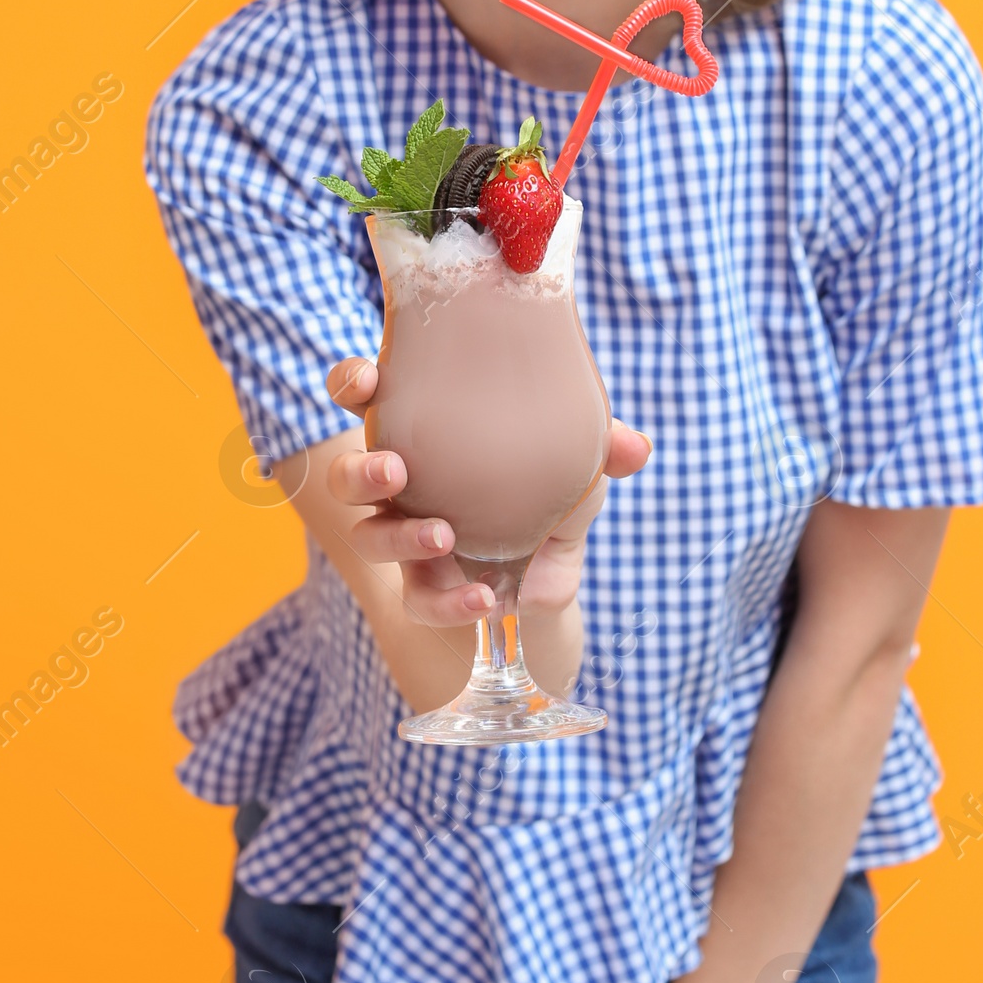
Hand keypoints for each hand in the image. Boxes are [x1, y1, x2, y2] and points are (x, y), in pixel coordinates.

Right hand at [324, 356, 648, 631]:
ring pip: (368, 537)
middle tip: (395, 470)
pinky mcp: (425, 588)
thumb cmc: (549, 484)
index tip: (368, 379)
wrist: (551, 567)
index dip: (352, 383)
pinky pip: (419, 600)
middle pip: (348, 474)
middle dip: (361, 470)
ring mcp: (404, 535)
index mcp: (420, 427)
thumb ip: (601, 445)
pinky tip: (485, 598)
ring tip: (443, 535)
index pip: (364, 395)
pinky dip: (450, 603)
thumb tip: (634, 448)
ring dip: (398, 536)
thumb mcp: (577, 460)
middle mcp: (399, 481)